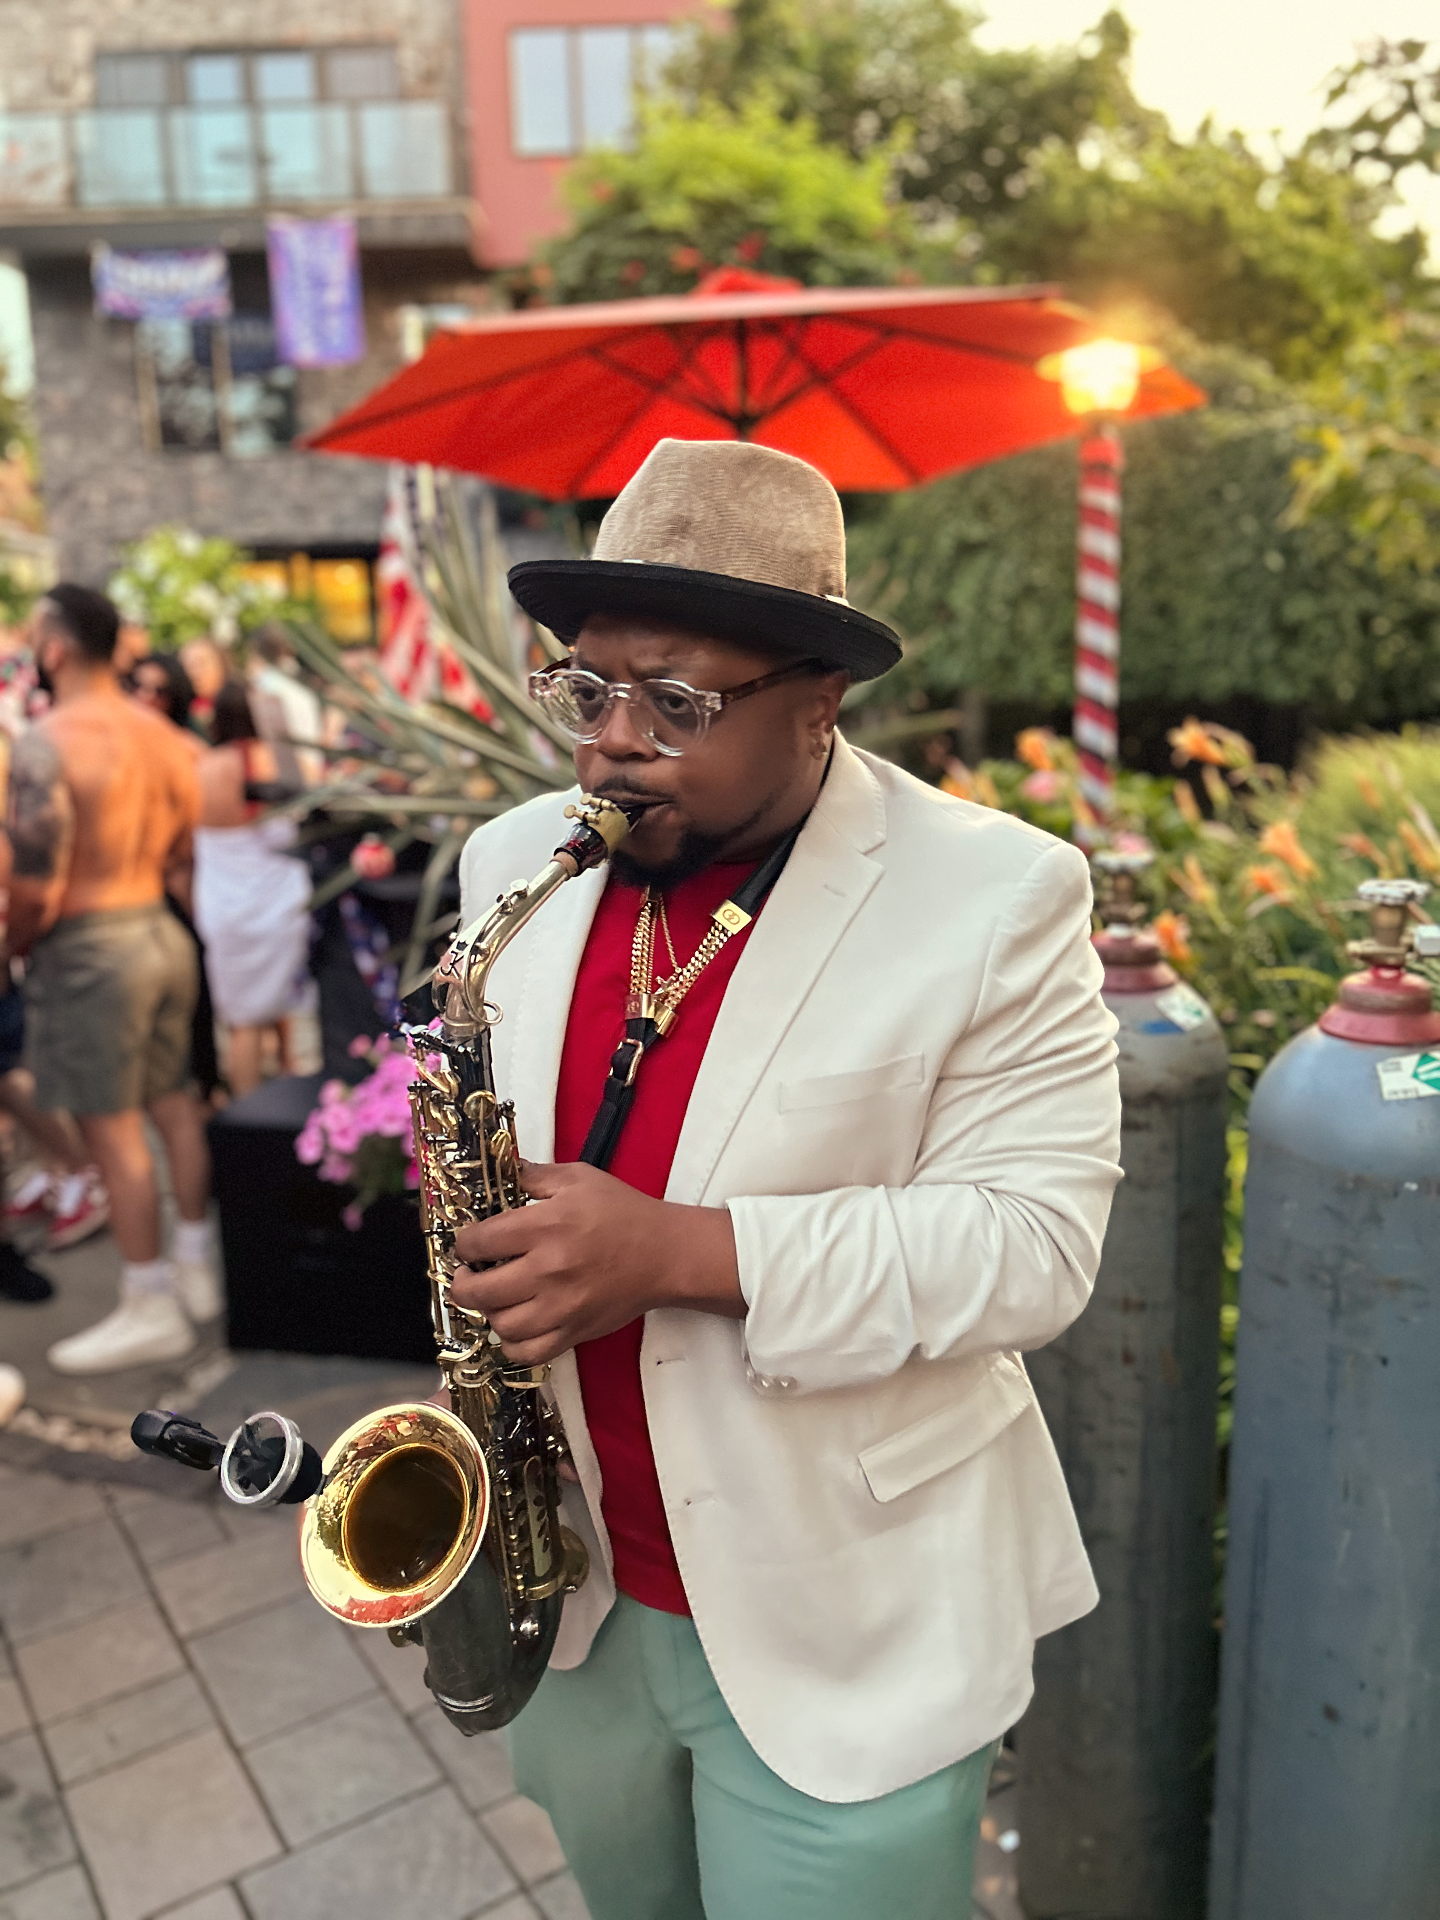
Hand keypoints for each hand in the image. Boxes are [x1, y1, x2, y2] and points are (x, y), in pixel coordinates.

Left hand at [449, 1161, 743, 1365]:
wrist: (665, 1254)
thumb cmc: (623, 1213)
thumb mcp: (579, 1178)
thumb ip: (533, 1174)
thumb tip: (500, 1170)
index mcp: (545, 1227)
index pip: (479, 1241)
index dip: (464, 1242)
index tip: (469, 1242)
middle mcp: (548, 1270)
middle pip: (479, 1290)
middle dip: (462, 1282)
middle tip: (469, 1274)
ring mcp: (561, 1307)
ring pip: (500, 1324)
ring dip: (488, 1312)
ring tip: (495, 1297)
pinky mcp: (574, 1332)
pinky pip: (527, 1352)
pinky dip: (512, 1343)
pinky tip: (516, 1324)